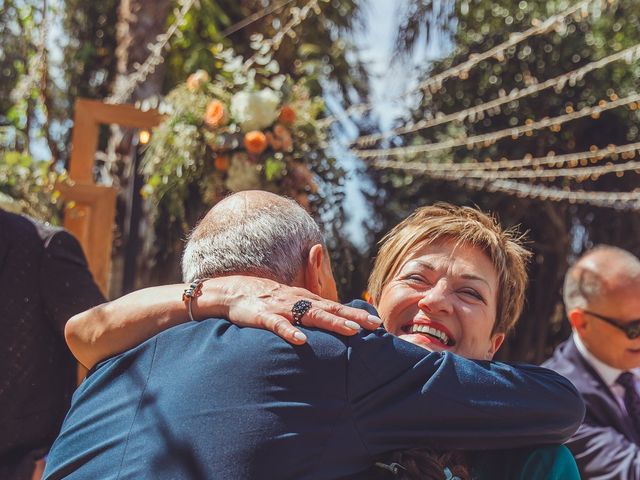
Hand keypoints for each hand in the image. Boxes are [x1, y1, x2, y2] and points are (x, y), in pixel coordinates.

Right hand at [197, 276, 382, 344]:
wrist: (234, 291)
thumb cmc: (267, 300)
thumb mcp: (292, 304)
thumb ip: (311, 312)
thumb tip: (332, 324)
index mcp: (306, 299)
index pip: (336, 306)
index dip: (356, 313)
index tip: (378, 322)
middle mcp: (298, 301)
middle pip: (330, 309)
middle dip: (353, 317)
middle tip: (374, 326)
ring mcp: (282, 307)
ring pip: (310, 315)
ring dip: (332, 322)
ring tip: (351, 331)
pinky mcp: (264, 316)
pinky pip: (279, 325)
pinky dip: (290, 331)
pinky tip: (302, 340)